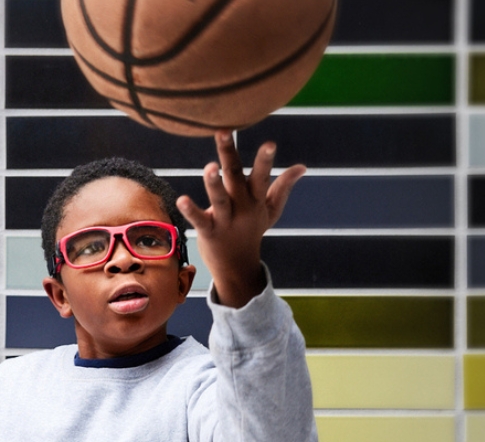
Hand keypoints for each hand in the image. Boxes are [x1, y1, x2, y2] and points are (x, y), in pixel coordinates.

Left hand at [176, 131, 305, 308]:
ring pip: (220, 200)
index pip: (262, 177)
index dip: (265, 161)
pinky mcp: (209, 232)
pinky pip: (200, 221)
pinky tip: (182, 200)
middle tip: (223, 131)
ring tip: (210, 167)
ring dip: (214, 184)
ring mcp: (225, 221)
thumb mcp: (271, 211)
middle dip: (230, 155)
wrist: (237, 267)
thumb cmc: (253, 232)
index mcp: (255, 199)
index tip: (269, 144)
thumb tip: (302, 166)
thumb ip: (283, 187)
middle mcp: (242, 208)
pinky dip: (191, 211)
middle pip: (235, 178)